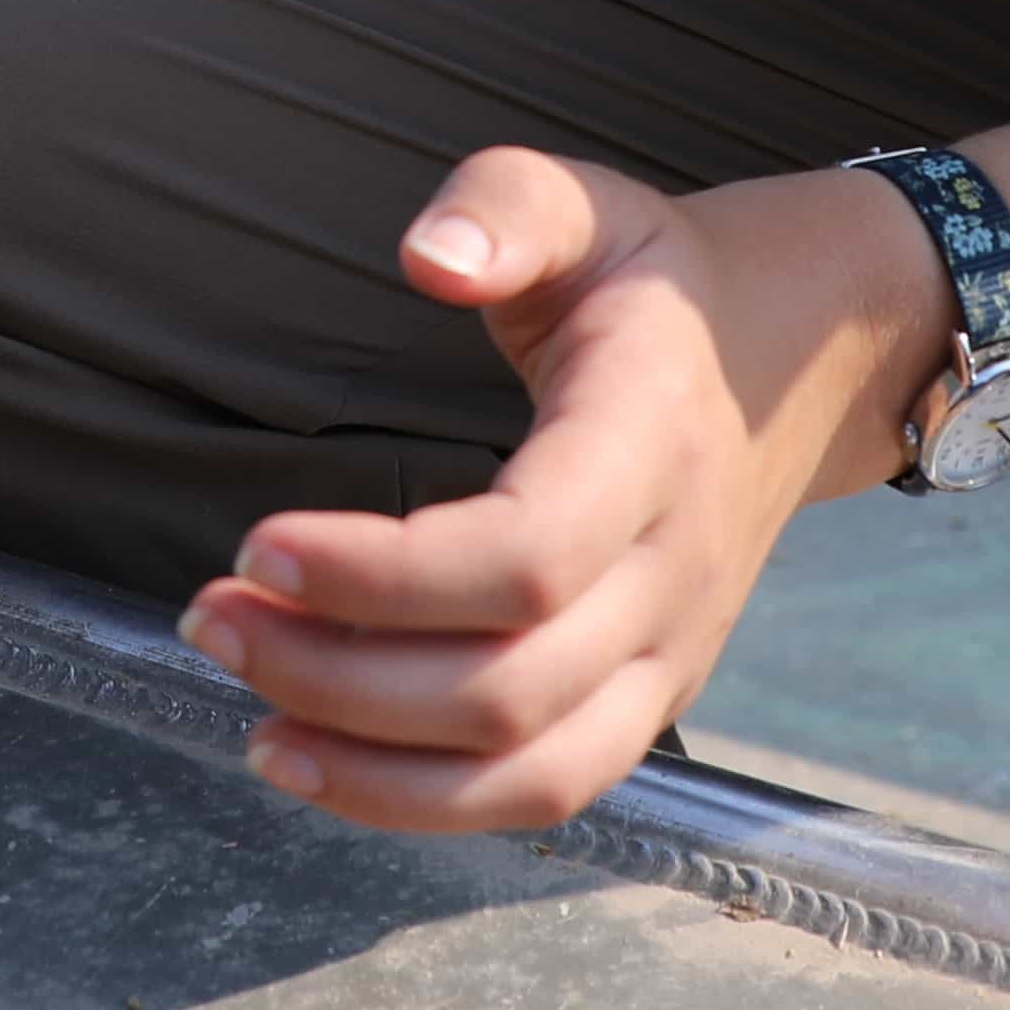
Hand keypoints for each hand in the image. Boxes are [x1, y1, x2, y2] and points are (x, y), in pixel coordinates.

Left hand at [174, 147, 934, 834]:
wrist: (796, 359)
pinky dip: (429, 804)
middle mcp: (674, 571)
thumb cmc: (658, 283)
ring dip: (374, 769)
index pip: (527, 557)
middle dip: (339, 675)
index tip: (262, 545)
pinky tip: (323, 761)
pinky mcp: (652, 700)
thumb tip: (427, 257)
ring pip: (532, 770)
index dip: (386, 577)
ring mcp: (672, 652)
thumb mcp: (590, 205)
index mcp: (652, 444)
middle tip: (214, 617)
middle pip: (510, 683)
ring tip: (251, 717)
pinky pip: (549, 791)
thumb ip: (504, 208)